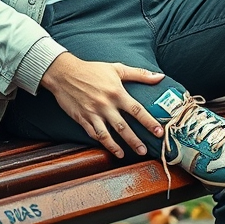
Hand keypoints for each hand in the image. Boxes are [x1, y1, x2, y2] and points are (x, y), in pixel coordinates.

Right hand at [40, 53, 164, 157]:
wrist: (64, 73)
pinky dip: (102, 142)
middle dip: (135, 141)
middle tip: (145, 151)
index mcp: (117, 92)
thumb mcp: (117, 68)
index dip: (149, 122)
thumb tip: (160, 77)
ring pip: (107, 134)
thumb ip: (140, 74)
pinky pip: (93, 134)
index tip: (159, 132)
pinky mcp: (82, 119)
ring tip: (125, 155)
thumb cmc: (92, 70)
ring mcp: (93, 113)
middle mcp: (106, 105)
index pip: (137, 110)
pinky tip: (109, 148)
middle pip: (123, 127)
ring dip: (117, 147)